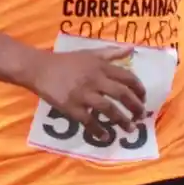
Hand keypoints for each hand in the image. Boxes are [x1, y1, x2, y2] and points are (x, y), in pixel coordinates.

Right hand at [26, 45, 146, 140]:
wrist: (40, 69)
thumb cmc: (66, 61)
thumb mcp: (90, 53)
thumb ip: (111, 53)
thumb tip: (131, 48)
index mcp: (100, 66)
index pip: (127, 77)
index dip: (139, 89)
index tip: (143, 99)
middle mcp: (95, 79)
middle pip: (122, 94)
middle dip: (135, 107)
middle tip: (140, 116)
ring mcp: (83, 94)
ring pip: (109, 109)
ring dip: (122, 121)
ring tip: (130, 129)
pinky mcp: (71, 107)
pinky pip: (89, 121)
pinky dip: (99, 130)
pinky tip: (106, 136)